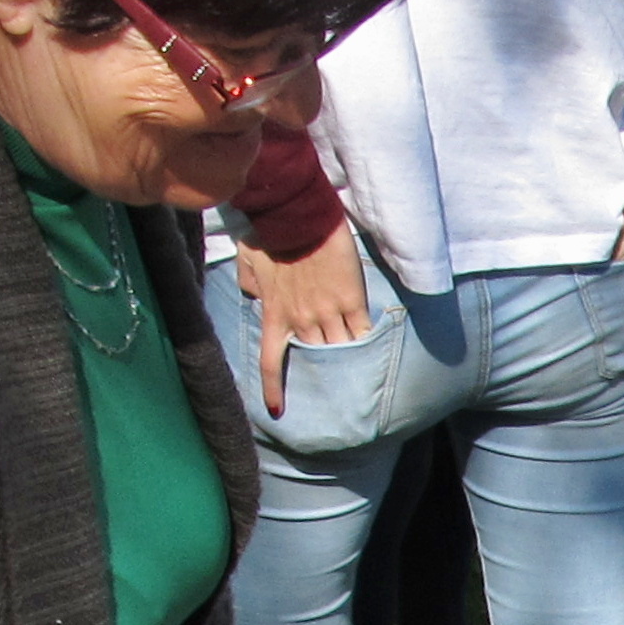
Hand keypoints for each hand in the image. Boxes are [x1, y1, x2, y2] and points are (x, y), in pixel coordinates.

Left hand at [235, 231, 370, 418]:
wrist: (296, 214)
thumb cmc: (269, 233)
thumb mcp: (249, 261)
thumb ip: (250, 284)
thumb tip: (255, 296)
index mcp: (274, 315)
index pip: (271, 362)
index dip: (274, 389)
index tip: (277, 410)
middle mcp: (301, 320)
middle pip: (315, 359)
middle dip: (323, 375)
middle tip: (333, 391)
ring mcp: (327, 311)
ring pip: (340, 350)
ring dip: (348, 364)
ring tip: (358, 380)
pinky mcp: (350, 299)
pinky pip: (362, 331)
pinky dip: (367, 344)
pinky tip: (374, 355)